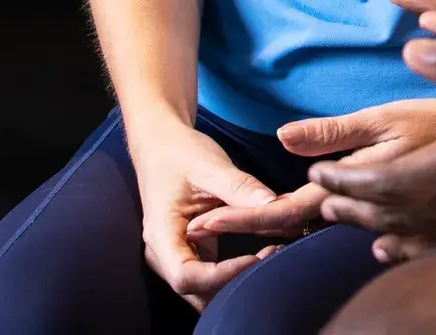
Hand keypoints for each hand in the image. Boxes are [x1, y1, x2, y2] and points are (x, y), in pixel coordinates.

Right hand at [129, 124, 283, 308]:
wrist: (161, 145)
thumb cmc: (180, 153)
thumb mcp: (210, 166)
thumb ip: (240, 187)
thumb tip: (274, 204)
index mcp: (161, 234)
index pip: (187, 276)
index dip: (222, 275)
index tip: (256, 257)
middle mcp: (164, 253)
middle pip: (196, 291)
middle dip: (234, 283)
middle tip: (272, 257)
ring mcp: (176, 254)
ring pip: (204, 289)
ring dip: (236, 281)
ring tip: (271, 254)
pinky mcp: (191, 250)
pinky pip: (210, 274)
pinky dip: (235, 271)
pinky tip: (263, 253)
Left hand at [312, 39, 435, 259]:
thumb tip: (413, 48)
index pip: (394, 179)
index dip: (352, 178)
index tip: (319, 173)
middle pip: (400, 213)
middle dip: (356, 205)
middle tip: (323, 199)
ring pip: (426, 237)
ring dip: (383, 228)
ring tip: (355, 224)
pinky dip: (424, 250)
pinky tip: (419, 247)